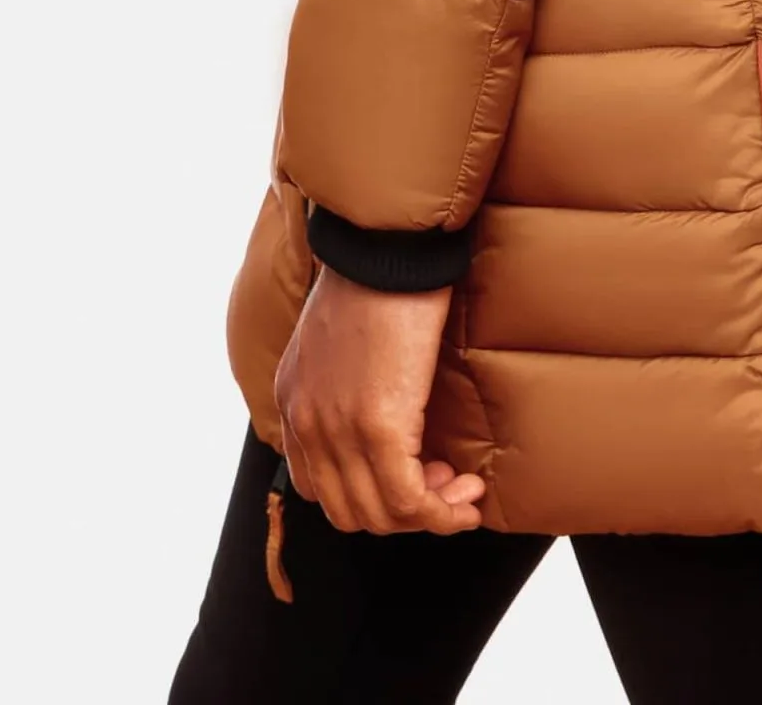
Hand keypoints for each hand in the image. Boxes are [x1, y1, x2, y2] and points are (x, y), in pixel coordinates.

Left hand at [274, 265, 485, 533]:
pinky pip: (410, 501)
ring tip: (464, 490)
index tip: (413, 478)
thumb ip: (342, 382)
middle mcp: (307, 424)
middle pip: (350, 512)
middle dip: (402, 513)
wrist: (386, 246)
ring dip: (430, 514)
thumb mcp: (337, 337)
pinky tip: (468, 499)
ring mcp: (338, 430)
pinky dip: (443, 513)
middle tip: (445, 486)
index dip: (370, 497)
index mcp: (293, 402)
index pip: (319, 488)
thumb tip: (382, 410)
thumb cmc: (376, 277)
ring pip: (381, 515)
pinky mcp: (379, 428)